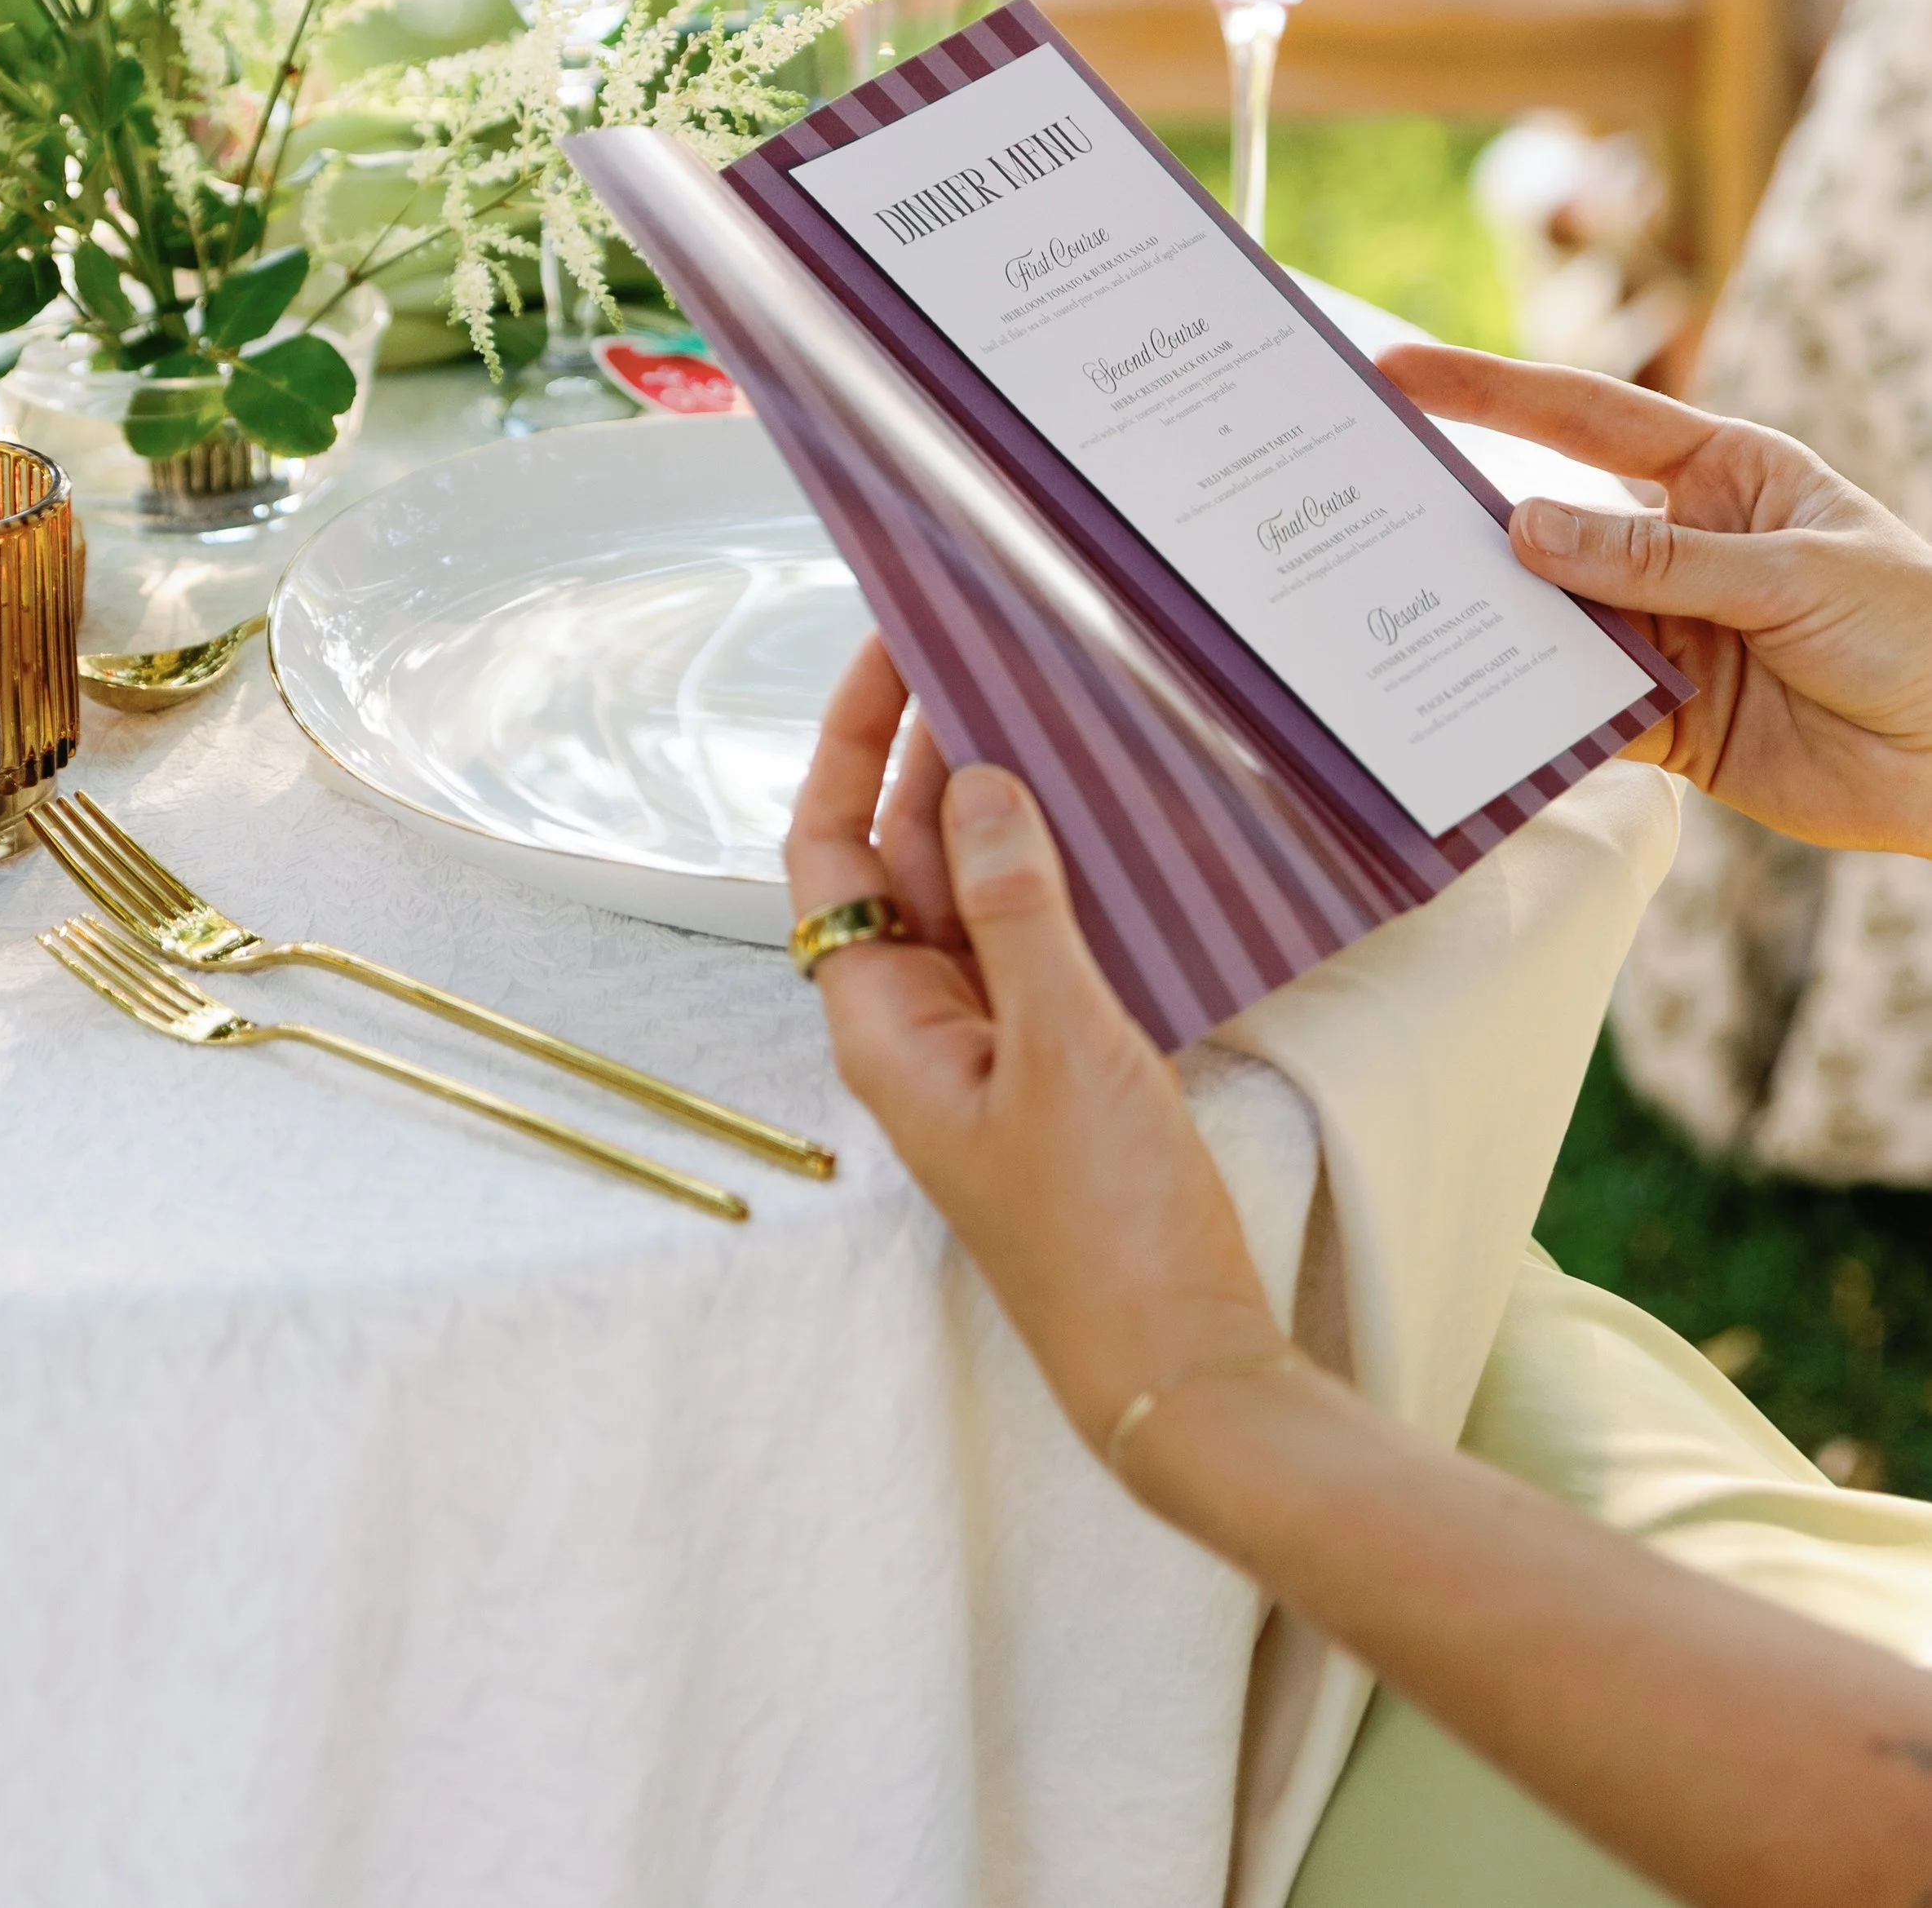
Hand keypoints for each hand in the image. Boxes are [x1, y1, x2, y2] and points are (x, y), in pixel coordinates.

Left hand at [786, 636, 1281, 1454]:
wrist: (1180, 1365)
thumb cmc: (1104, 1229)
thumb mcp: (1063, 1046)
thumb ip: (1018, 906)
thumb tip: (976, 781)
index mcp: (883, 1021)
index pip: (829, 847)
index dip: (847, 741)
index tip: (888, 646)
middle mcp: (920, 1022)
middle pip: (896, 855)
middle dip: (927, 750)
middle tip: (983, 645)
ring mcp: (989, 1041)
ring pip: (972, 888)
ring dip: (998, 802)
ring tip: (1044, 700)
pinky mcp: (1056, 1060)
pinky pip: (1036, 935)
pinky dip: (1058, 869)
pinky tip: (1106, 818)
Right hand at [1379, 344, 1931, 854]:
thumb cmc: (1918, 634)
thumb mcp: (1796, 576)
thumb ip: (1657, 560)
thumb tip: (1524, 527)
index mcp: (1720, 475)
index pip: (1584, 418)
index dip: (1487, 391)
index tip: (1398, 374)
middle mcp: (1677, 547)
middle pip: (1548, 521)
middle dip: (1460, 514)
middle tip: (1362, 505)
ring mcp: (1664, 634)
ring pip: (1549, 620)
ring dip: (1487, 621)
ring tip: (1399, 612)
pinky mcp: (1663, 719)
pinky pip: (1576, 709)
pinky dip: (1528, 714)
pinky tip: (1473, 710)